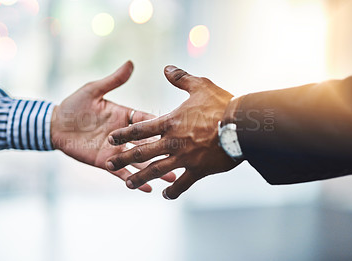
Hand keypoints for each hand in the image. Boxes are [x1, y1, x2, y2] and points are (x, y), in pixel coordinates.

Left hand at [51, 61, 175, 191]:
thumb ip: (113, 81)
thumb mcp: (94, 90)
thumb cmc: (74, 106)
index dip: (161, 125)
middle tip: (182, 157)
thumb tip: (130, 63)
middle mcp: (124, 135)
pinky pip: (121, 172)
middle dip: (164, 150)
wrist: (54, 126)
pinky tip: (147, 188)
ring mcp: (116, 150)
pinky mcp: (105, 162)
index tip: (178, 129)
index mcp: (125, 116)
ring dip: (154, 169)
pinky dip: (133, 179)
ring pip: (139, 161)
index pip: (146, 121)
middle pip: (148, 143)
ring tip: (171, 177)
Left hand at [106, 65, 242, 198]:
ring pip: (156, 170)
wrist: (241, 126)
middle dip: (123, 158)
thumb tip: (166, 68)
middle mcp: (172, 142)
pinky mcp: (197, 170)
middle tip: (109, 163)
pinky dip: (173, 190)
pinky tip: (165, 194)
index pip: (140, 129)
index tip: (111, 138)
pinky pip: (182, 184)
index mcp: (169, 122)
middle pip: (141, 152)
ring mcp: (184, 158)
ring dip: (140, 177)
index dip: (124, 134)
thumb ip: (180, 78)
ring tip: (128, 184)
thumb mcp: (200, 85)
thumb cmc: (221, 104)